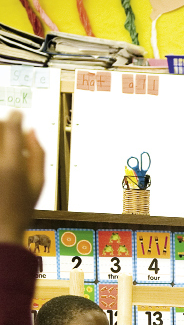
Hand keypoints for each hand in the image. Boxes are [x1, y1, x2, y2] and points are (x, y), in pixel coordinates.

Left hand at [0, 112, 44, 245]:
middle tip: (10, 132)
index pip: (12, 127)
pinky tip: (3, 160)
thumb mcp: (39, 184)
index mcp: (12, 166)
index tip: (19, 115)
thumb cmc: (19, 210)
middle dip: (4, 125)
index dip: (16, 116)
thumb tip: (32, 132)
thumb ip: (38, 155)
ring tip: (4, 147)